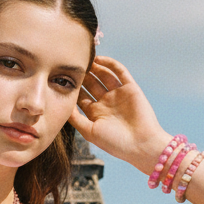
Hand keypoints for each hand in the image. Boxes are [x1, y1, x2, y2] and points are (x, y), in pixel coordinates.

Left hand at [69, 56, 169, 172]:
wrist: (141, 145)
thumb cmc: (115, 143)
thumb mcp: (89, 132)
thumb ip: (76, 118)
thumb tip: (63, 103)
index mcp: (96, 113)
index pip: (81, 96)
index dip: (73, 86)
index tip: (61, 77)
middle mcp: (106, 102)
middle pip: (91, 83)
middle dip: (83, 74)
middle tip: (72, 64)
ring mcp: (119, 94)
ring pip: (104, 75)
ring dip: (95, 67)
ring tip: (85, 58)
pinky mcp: (131, 88)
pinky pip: (120, 72)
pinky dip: (110, 64)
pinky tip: (99, 59)